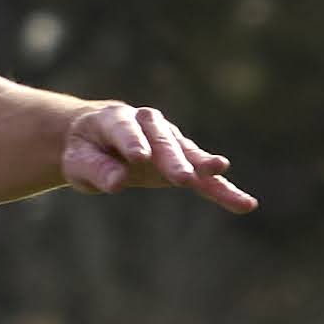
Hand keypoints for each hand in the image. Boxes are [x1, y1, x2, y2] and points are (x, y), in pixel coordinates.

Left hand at [58, 101, 257, 212]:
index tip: (139, 157)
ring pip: (189, 155)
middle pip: (162, 141)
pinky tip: (244, 203)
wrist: (100, 138)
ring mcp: (170, 142)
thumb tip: (117, 183)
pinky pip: (204, 179)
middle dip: (173, 159)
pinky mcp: (184, 163)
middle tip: (182, 177)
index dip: (132, 142)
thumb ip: (97, 170)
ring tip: (221, 171)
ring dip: (205, 166)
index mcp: (117, 120)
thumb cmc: (85, 149)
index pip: (125, 130)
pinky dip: (222, 190)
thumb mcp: (78, 161)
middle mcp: (149, 124)